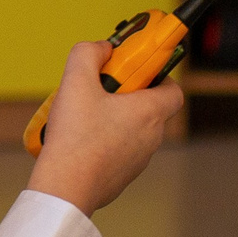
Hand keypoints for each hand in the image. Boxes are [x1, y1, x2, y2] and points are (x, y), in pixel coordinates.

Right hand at [25, 39, 181, 213]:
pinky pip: (119, 150)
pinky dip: (104, 141)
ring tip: (82, 115)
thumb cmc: (75, 140)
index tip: (136, 68)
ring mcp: (139, 160)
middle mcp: (152, 137)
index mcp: (150, 113)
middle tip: (99, 88)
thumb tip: (101, 48)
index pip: (173, 88)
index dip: (157, 74)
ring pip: (131, 129)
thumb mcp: (76, 81)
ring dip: (112, 118)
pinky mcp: (123, 176)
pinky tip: (78, 139)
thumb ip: (89, 53)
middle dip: (125, 93)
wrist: (65, 188)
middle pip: (147, 106)